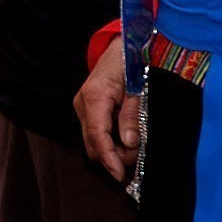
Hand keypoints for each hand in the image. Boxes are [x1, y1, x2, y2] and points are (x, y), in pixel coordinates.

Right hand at [74, 45, 140, 181]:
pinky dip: (110, 141)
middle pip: (92, 143)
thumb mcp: (139, 90)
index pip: (97, 135)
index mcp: (95, 96)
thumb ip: (132, 116)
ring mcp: (82, 107)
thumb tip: (129, 143)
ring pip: (92, 141)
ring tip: (136, 146)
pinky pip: (95, 133)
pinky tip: (126, 139)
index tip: (120, 175)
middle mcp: (83, 103)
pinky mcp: (87, 109)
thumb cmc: (132, 65)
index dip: (108, 158)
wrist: (122, 47)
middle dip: (113, 157)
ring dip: (112, 150)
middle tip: (138, 156)